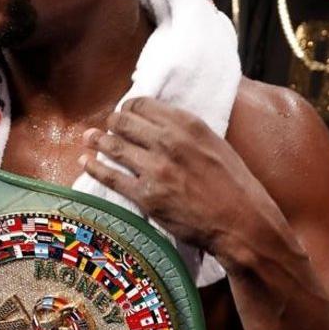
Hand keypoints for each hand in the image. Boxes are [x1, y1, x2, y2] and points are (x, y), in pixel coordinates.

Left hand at [78, 96, 280, 259]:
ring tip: (88, 137)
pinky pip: (111, 177)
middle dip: (111, 121)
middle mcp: (170, 142)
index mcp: (189, 125)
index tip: (125, 113)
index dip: (129, 108)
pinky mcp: (147, 196)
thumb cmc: (235, 186)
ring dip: (97, 140)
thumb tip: (160, 124)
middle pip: (124, 122)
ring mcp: (156, 169)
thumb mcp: (215, 145)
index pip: (144, 105)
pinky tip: (85, 162)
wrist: (243, 224)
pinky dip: (93, 168)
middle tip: (107, 125)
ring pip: (113, 146)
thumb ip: (187, 132)